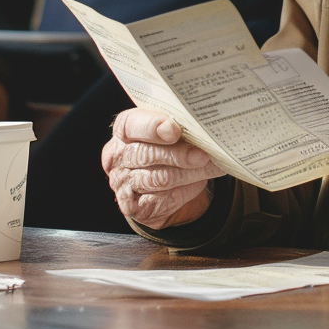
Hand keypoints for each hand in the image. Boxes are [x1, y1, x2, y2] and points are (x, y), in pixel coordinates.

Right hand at [101, 109, 224, 229]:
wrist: (161, 183)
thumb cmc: (167, 146)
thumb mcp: (169, 130)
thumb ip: (178, 124)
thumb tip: (205, 123)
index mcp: (124, 129)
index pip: (131, 123)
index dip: (152, 126)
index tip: (175, 130)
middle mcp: (118, 156)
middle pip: (146, 154)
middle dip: (178, 155)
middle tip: (203, 154)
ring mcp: (122, 183)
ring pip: (159, 178)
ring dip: (189, 173)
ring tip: (210, 166)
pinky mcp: (133, 206)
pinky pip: (164, 198)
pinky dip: (187, 189)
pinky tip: (199, 181)